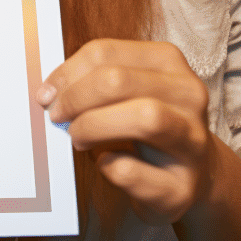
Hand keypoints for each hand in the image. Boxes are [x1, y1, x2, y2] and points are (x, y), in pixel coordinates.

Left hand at [38, 38, 215, 224]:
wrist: (191, 175)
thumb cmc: (145, 124)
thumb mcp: (126, 90)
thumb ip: (92, 79)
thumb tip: (50, 91)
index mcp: (167, 61)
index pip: (105, 53)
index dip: (67, 72)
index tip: (47, 92)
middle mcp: (189, 95)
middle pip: (119, 80)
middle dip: (76, 98)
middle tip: (56, 115)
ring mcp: (193, 142)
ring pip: (144, 118)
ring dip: (93, 126)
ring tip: (77, 137)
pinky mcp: (183, 187)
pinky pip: (134, 171)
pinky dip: (107, 166)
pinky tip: (105, 163)